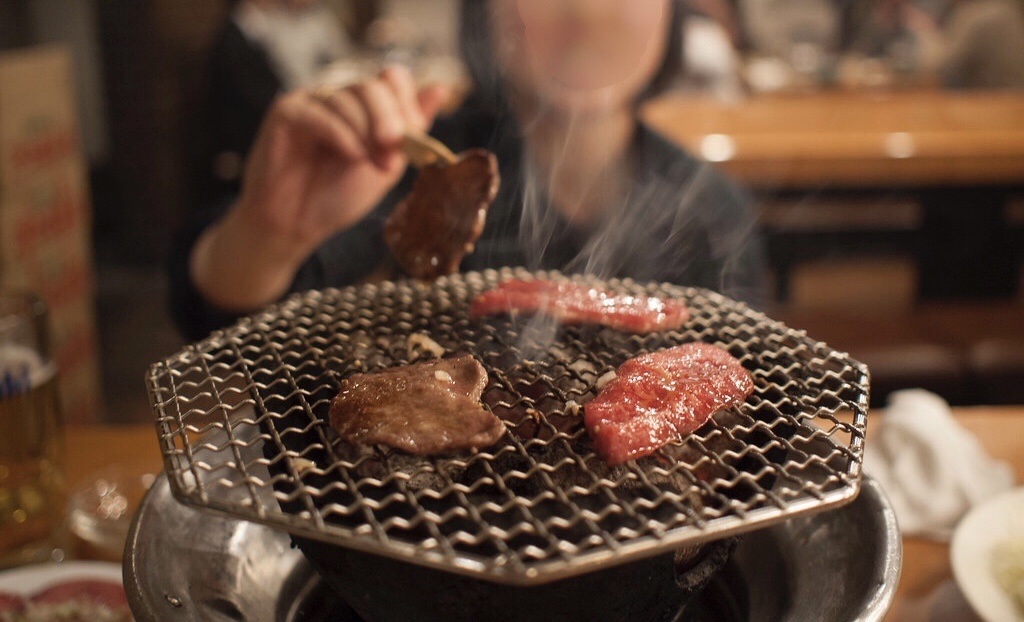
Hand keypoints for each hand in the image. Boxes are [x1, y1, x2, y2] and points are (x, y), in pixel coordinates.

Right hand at [238, 64, 448, 258]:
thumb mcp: (388, 164)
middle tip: (390, 151)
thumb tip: (441, 89)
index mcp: (365, 106)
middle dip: (387, 119)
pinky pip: (319, 112)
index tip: (410, 138)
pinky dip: (340, 133)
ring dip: (364, 132)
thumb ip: (412, 129)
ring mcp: (311, 101)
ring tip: (366, 163)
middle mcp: (338, 96)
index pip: (392, 78)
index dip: (406, 104)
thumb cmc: (338, 196)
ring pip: (347, 98)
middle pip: (371, 85)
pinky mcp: (286, 111)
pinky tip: (351, 155)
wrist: (297, 225)